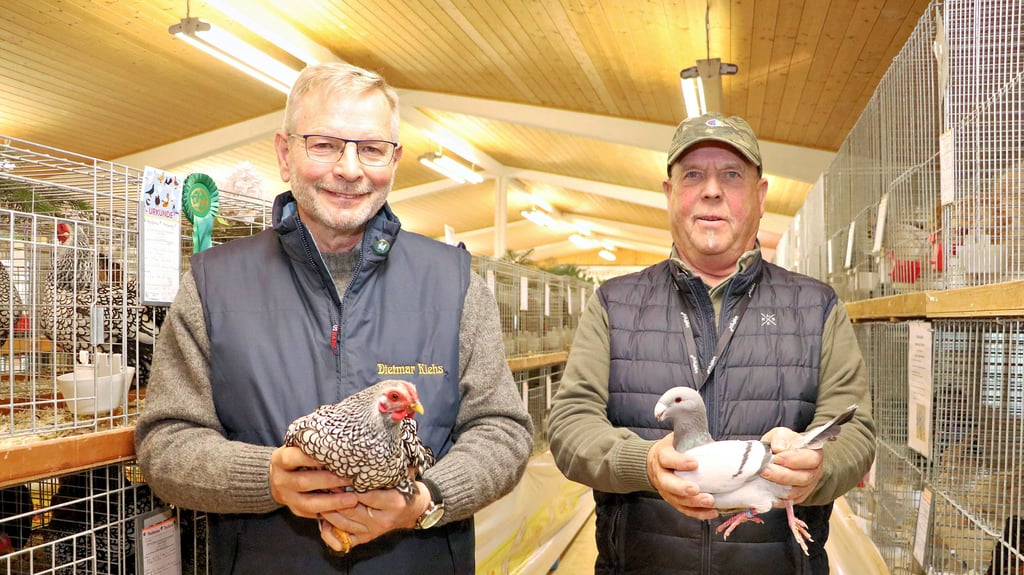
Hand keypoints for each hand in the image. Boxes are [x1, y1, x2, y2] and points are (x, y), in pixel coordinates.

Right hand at [269, 446, 356, 518]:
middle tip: (350, 479)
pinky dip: (328, 512)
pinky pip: (312, 514)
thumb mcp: (298, 447)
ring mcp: (286, 497)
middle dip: (328, 481)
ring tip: (352, 499)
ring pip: (308, 503)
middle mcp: (280, 480)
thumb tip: (338, 441)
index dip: (310, 458)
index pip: (292, 458)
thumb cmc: (297, 456)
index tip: (331, 456)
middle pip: (303, 482)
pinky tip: (344, 509)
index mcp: (280, 460)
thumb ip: (312, 445)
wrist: (280, 476)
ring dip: (332, 502)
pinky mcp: (295, 510)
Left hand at [317, 481, 431, 552]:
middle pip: (351, 510)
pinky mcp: (366, 539)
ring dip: (327, 511)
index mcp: (393, 503)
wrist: (414, 510)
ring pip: (343, 524)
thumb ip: (382, 470)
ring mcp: (373, 532)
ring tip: (318, 497)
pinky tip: (322, 517)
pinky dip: (329, 530)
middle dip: (333, 498)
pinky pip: (343, 538)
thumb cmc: (404, 488)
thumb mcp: (398, 476)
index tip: (334, 474)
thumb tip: (360, 455)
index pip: (365, 495)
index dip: (347, 485)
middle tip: (320, 484)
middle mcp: (382, 521)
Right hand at [646, 434, 717, 519]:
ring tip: (710, 502)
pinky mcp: (672, 500)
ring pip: (676, 499)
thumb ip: (691, 438)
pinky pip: (684, 509)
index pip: (667, 459)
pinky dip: (698, 513)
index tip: (695, 463)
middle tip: (696, 490)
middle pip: (667, 483)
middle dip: (682, 488)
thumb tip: (715, 441)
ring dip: (693, 503)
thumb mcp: (677, 439)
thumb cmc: (672, 448)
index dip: (679, 462)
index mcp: (661, 456)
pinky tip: (712, 512)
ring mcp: (665, 490)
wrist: (653, 461)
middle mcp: (660, 474)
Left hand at [760, 427, 824, 504]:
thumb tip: (778, 448)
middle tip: (764, 471)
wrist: (782, 455)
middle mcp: (813, 472)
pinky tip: (765, 492)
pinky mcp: (797, 498)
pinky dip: (776, 499)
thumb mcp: (781, 434)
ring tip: (762, 479)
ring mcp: (806, 487)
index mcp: (814, 454)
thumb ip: (780, 438)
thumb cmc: (784, 444)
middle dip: (782, 475)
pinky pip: (788, 502)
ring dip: (778, 487)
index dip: (793, 460)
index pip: (810, 459)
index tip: (777, 458)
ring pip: (795, 492)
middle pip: (803, 478)